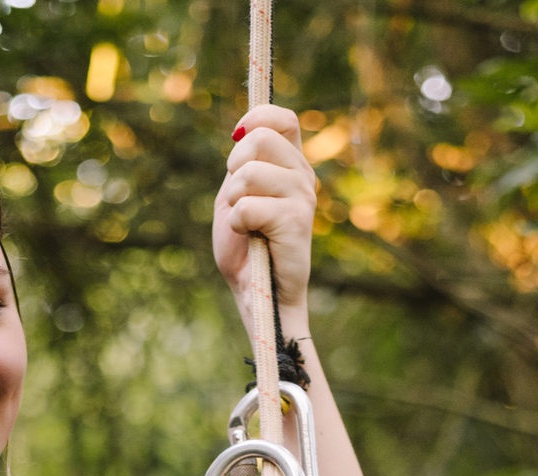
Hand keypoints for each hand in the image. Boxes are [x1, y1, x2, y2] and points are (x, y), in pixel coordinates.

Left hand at [213, 104, 316, 334]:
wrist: (257, 295)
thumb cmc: (246, 250)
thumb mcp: (236, 196)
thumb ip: (242, 164)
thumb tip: (242, 132)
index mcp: (291, 166)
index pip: (283, 120)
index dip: (257, 118)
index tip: (236, 137)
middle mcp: (303, 176)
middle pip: (260, 138)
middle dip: (234, 166)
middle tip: (238, 199)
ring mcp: (303, 197)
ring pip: (250, 172)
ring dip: (234, 201)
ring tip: (244, 224)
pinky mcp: (296, 221)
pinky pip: (249, 205)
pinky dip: (237, 223)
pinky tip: (250, 237)